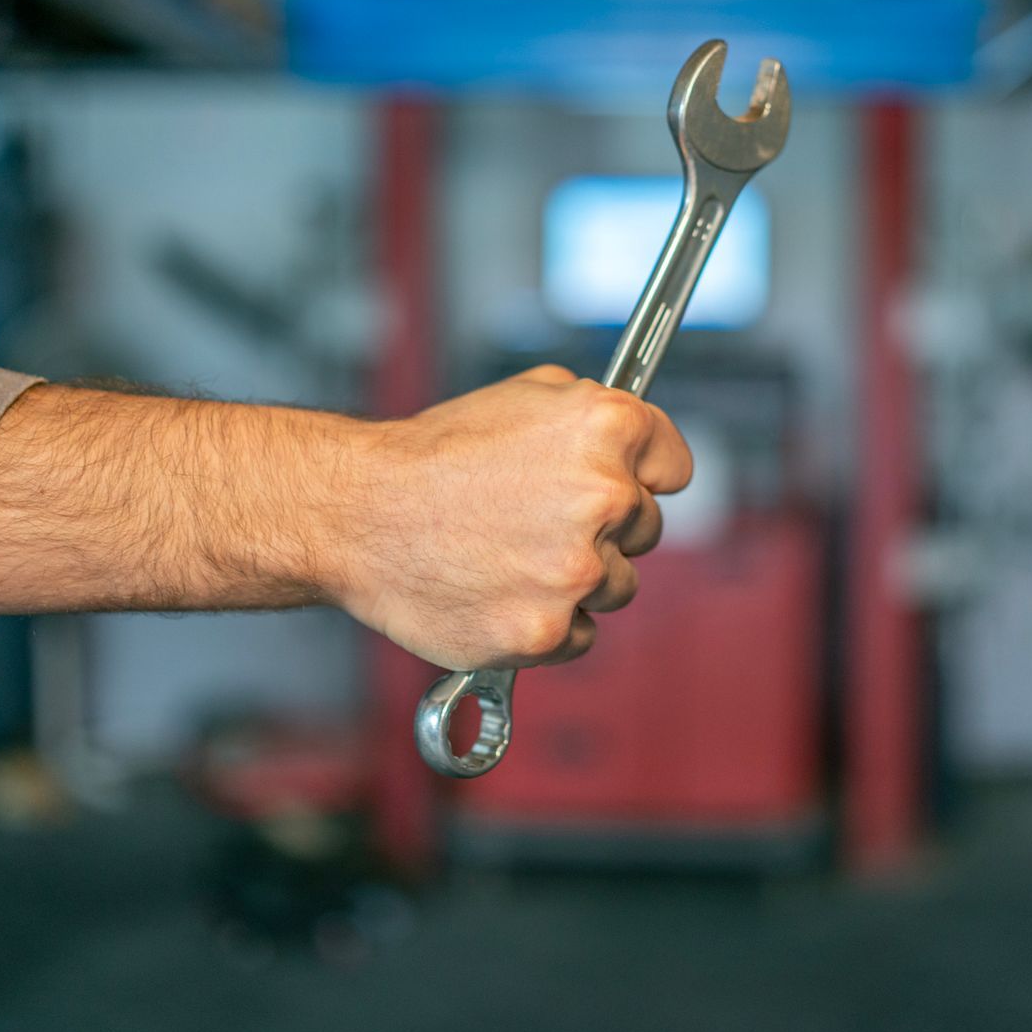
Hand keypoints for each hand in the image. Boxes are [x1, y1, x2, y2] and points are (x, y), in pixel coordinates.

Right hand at [331, 365, 692, 671]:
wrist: (358, 513)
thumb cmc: (433, 456)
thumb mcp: (523, 395)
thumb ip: (590, 416)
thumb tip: (634, 444)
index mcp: (605, 428)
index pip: (674, 465)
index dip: (645, 475)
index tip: (628, 485)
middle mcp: (602, 497)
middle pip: (647, 530)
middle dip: (605, 529)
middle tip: (540, 522)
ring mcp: (576, 570)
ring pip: (617, 587)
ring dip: (576, 579)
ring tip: (509, 555)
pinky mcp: (546, 631)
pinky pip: (581, 635)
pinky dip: (549, 624)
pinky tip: (502, 592)